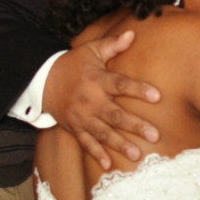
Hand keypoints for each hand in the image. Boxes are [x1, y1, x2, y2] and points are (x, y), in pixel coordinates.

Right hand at [44, 29, 162, 169]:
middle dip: (135, 125)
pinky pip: (86, 143)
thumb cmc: (73, 65)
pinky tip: (109, 165)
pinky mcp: (75, 128)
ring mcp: (82, 116)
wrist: (42, 81)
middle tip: (155, 135)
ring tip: (137, 155)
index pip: (120, 84)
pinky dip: (96, 154)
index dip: (138, 89)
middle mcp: (90, 100)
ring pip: (103, 132)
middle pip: (115, 114)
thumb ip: (112, 45)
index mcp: (97, 80)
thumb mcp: (90, 51)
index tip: (157, 96)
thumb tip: (133, 33)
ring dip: (120, 144)